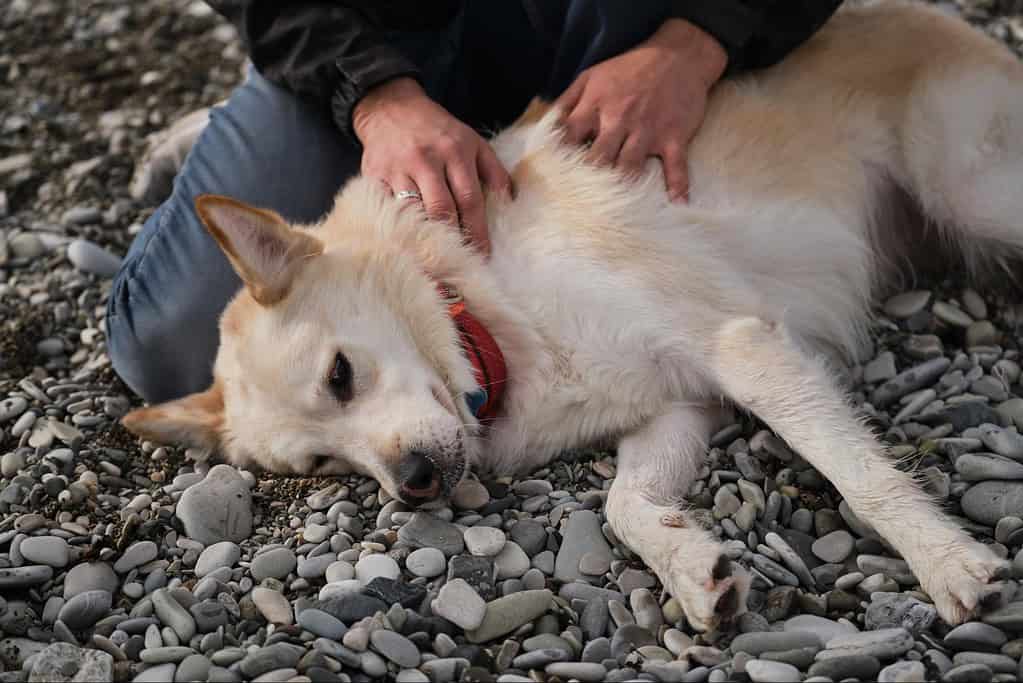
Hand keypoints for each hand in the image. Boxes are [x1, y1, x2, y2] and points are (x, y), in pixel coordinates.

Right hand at [352, 77, 511, 253]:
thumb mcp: (473, 141)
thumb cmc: (438, 130)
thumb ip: (494, 171)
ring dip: (425, 238)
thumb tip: (510, 201)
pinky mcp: (373, 176)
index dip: (477, 231)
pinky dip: (395, 228)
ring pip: (411, 213)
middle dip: (453, 239)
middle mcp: (426, 160)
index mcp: (454, 152)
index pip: (469, 199)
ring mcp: (397, 169)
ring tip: (435, 260)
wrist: (390, 108)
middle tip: (461, 263)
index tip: (483, 255)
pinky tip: (404, 245)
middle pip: (440, 210)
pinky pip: (385, 209)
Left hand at [555, 18, 727, 200]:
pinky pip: (676, 167)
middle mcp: (619, 120)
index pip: (568, 139)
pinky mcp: (674, 136)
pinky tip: (676, 206)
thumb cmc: (630, 69)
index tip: (550, 183)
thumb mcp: (591, 76)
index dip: (557, 161)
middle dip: (586, 182)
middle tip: (577, 207)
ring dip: (621, 189)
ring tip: (611, 216)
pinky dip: (677, 187)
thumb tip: (545, 129)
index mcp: (595, 106)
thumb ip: (566, 102)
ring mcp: (648, 130)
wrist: (679, 54)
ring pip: (630, 166)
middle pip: (596, 158)